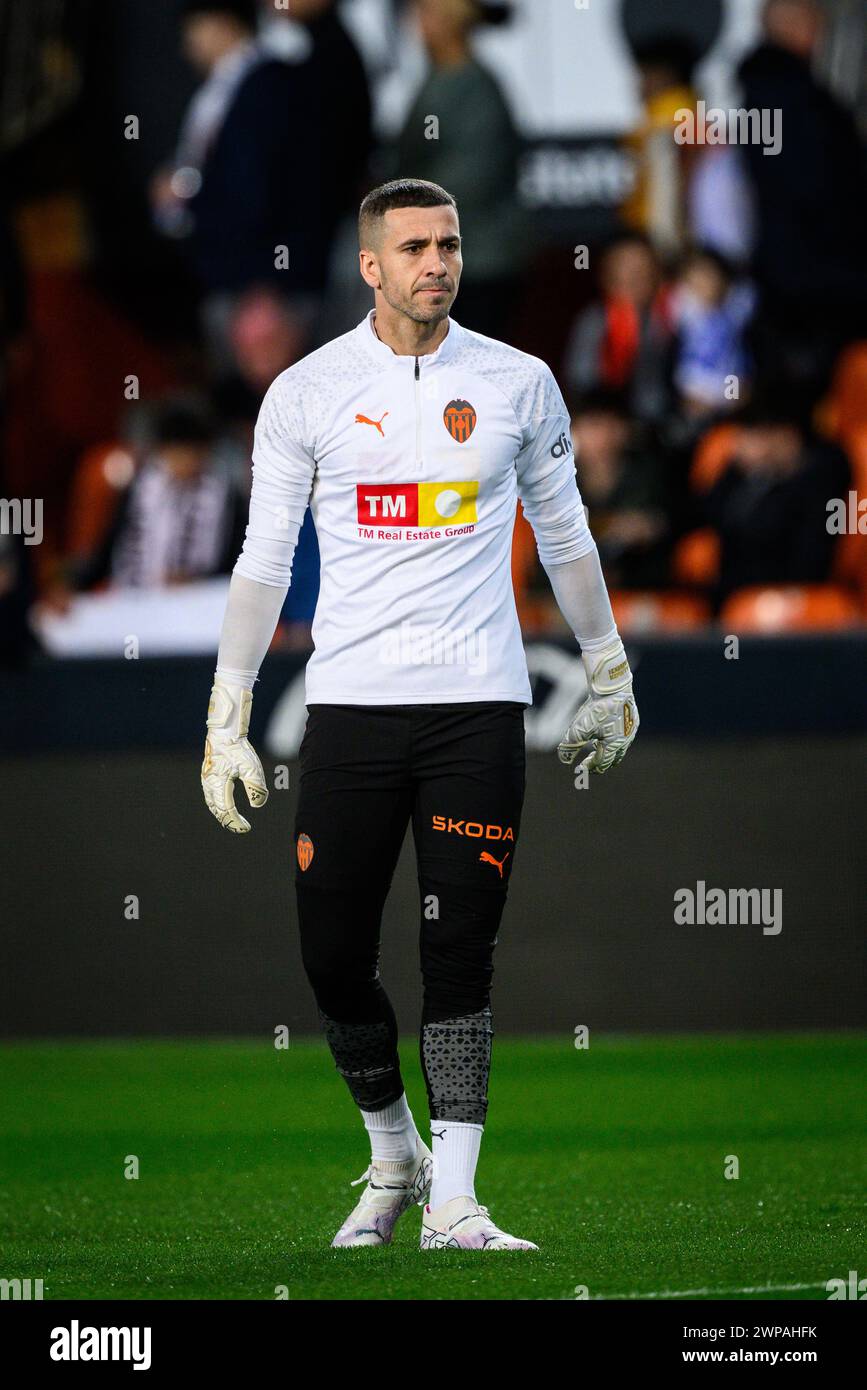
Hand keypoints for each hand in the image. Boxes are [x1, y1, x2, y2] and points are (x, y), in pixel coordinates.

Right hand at [201, 678, 268, 831]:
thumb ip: (256, 787)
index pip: (226, 811)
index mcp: (218, 784)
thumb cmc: (238, 749)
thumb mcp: (251, 767)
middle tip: (242, 827)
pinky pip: (211, 797)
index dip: (236, 822)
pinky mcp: (208, 776)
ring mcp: (206, 780)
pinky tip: (226, 806)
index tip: (247, 828)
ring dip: (222, 815)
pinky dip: (218, 806)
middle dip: (229, 821)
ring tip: (234, 821)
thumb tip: (257, 805)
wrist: (224, 733)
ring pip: (212, 804)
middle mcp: (209, 784)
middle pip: (217, 811)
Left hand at [557, 638, 638, 774]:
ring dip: (608, 752)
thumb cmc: (597, 708)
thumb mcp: (579, 728)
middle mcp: (626, 741)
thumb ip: (570, 746)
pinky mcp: (633, 719)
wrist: (613, 686)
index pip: (601, 763)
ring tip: (597, 749)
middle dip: (600, 762)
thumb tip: (564, 760)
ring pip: (621, 748)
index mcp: (614, 745)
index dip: (590, 767)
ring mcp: (631, 730)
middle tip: (589, 763)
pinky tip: (606, 733)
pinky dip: (615, 740)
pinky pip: (625, 736)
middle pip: (613, 759)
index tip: (580, 768)